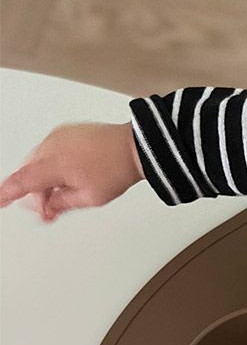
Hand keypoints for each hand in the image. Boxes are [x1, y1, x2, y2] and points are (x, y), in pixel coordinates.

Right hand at [0, 121, 142, 222]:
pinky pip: (50, 151)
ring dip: (45, 181)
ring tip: (61, 197)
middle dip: (37, 194)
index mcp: (54, 164)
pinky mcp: (67, 132)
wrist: (134, 147)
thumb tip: (48, 208)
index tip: (1, 201)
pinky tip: (65, 179)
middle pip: (31, 173)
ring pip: (39, 162)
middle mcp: (52, 146)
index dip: (8, 193)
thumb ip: (62, 203)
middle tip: (49, 211)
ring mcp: (59, 137)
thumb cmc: (117, 168)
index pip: (23, 181)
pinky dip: (52, 166)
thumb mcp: (89, 198)